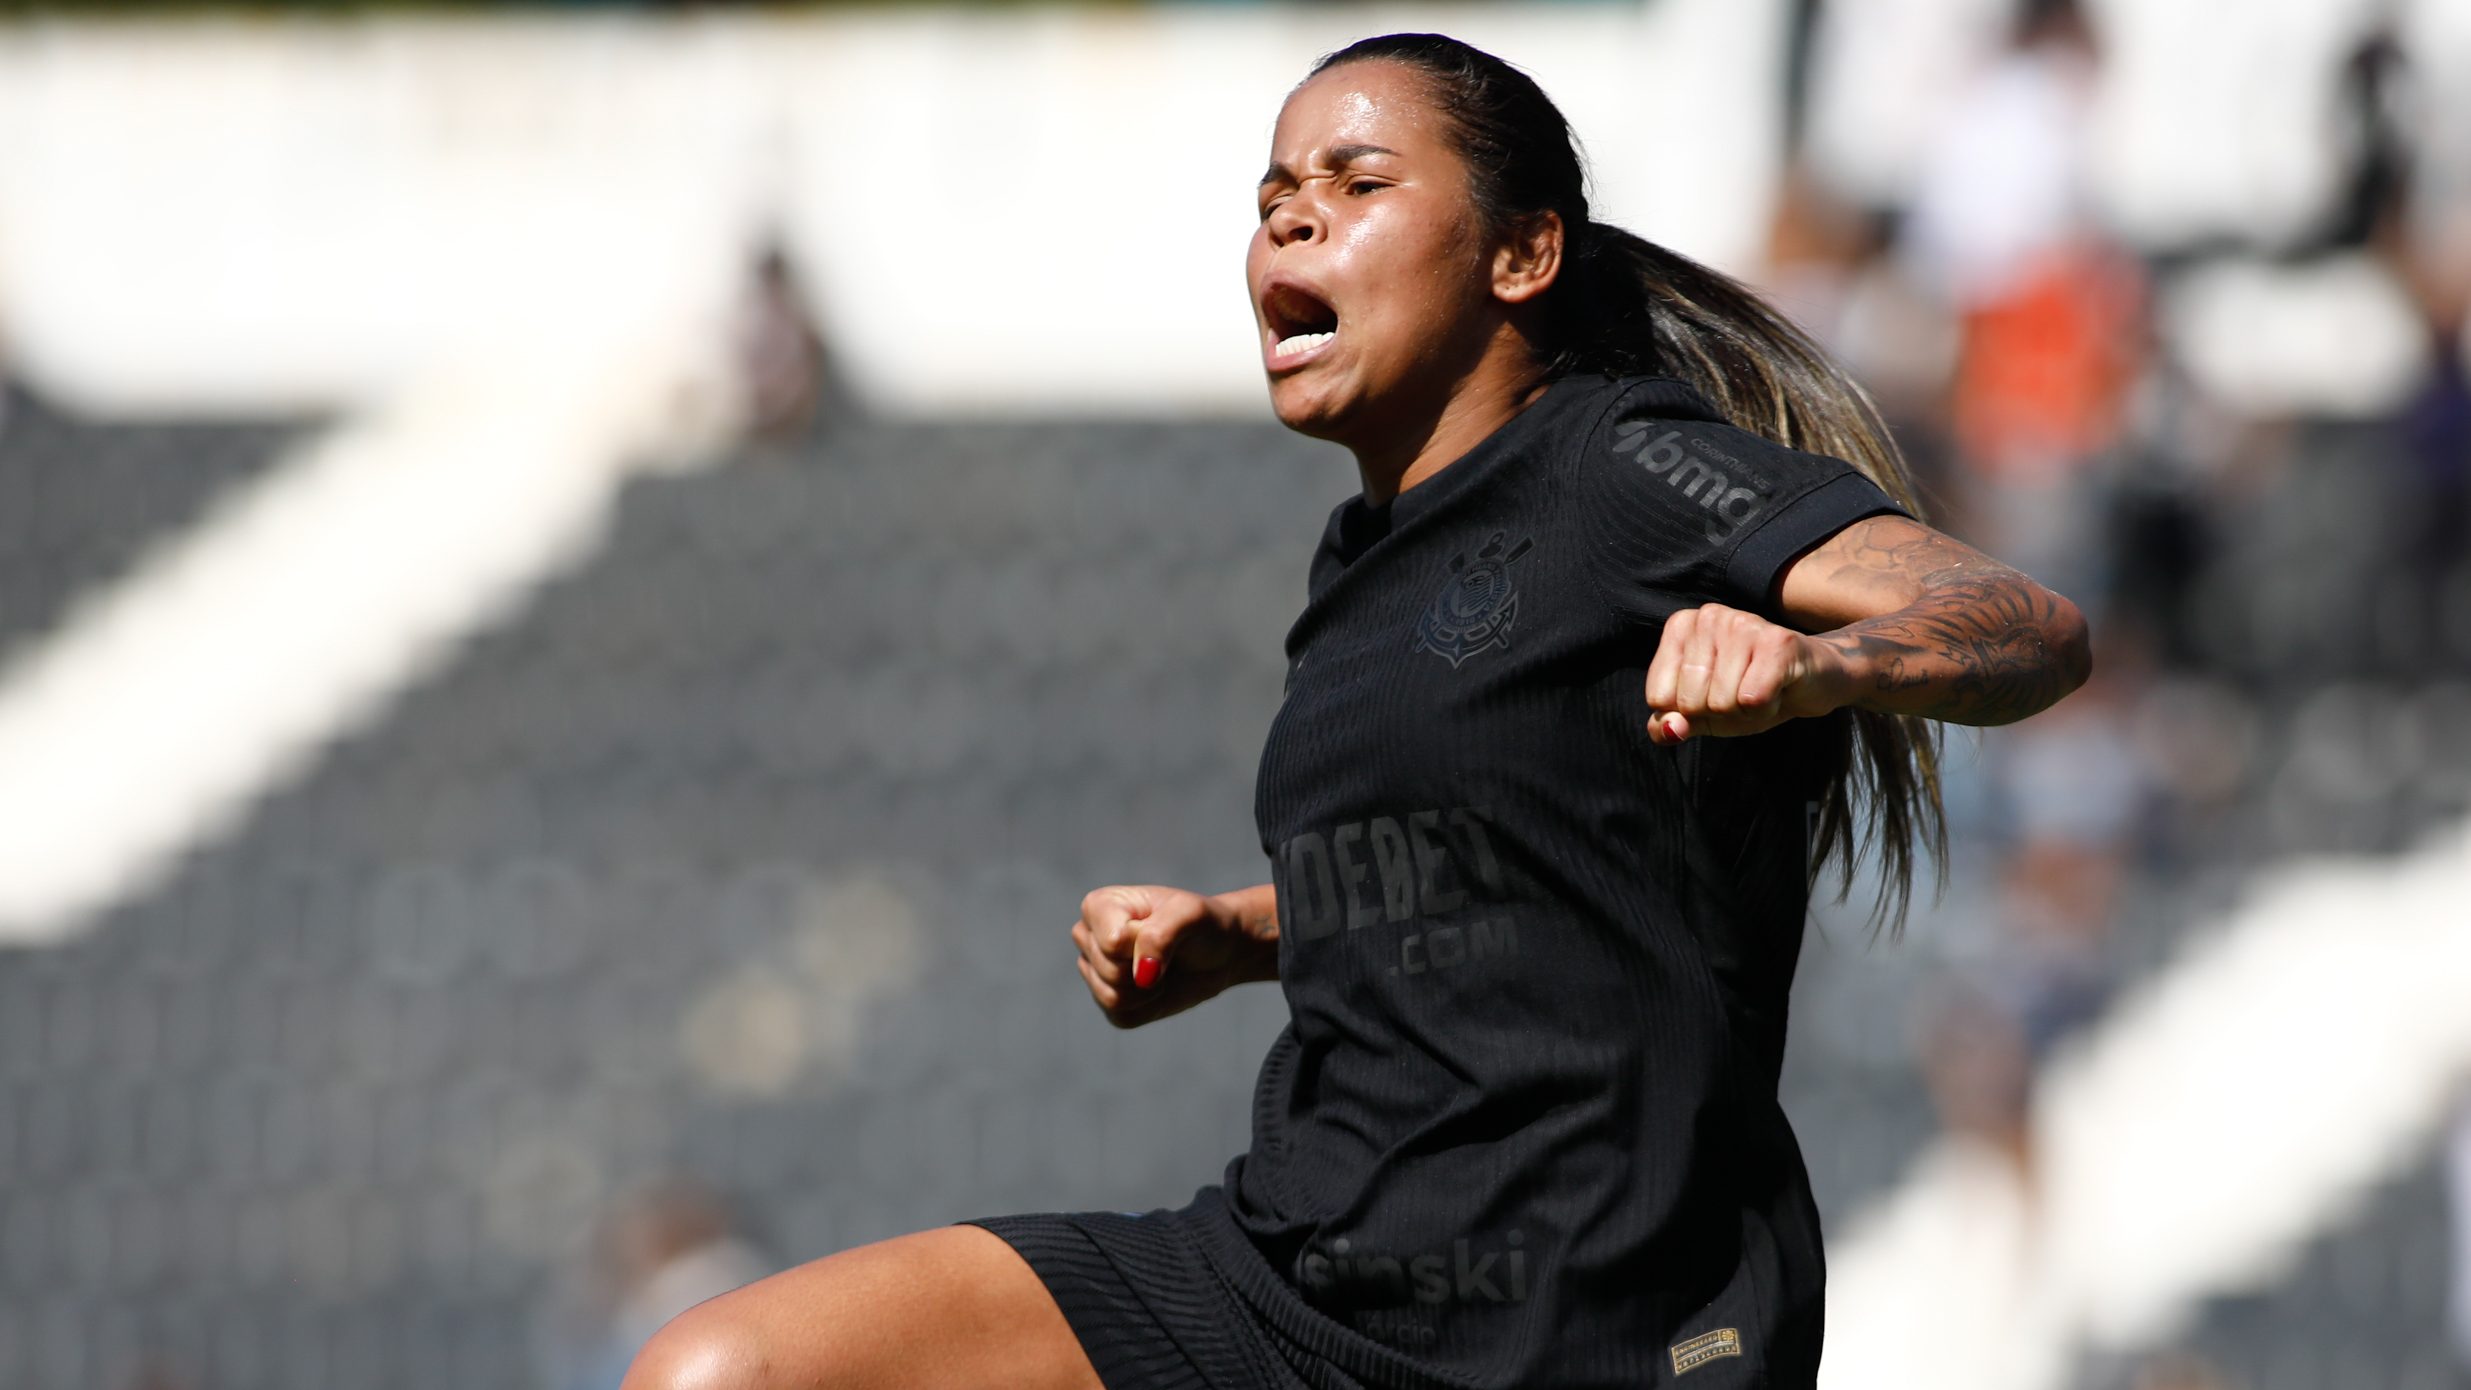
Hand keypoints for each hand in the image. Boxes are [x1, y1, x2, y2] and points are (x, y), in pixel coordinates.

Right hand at [1072, 883, 1276, 1028]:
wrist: (1219, 952)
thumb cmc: (1202, 924)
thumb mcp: (1191, 914)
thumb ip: (1162, 934)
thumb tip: (1141, 976)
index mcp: (1098, 906)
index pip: (1111, 942)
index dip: (1146, 943)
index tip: (1163, 927)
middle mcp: (1088, 937)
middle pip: (1109, 971)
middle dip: (1149, 968)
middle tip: (1166, 951)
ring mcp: (1094, 970)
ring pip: (1112, 997)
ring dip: (1149, 990)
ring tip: (1162, 968)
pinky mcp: (1107, 1002)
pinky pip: (1122, 1017)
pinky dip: (1149, 1008)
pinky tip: (1158, 986)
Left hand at [1643, 602, 1847, 743]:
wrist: (1815, 680)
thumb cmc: (1752, 691)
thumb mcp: (1702, 712)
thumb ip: (1671, 723)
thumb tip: (1667, 731)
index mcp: (1681, 626)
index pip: (1658, 696)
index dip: (1689, 712)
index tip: (1714, 693)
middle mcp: (1709, 616)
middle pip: (1689, 700)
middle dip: (1718, 712)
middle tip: (1744, 692)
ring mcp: (1743, 624)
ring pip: (1721, 702)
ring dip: (1746, 711)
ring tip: (1763, 689)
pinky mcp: (1778, 642)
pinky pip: (1753, 700)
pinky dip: (1767, 709)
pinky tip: (1779, 690)